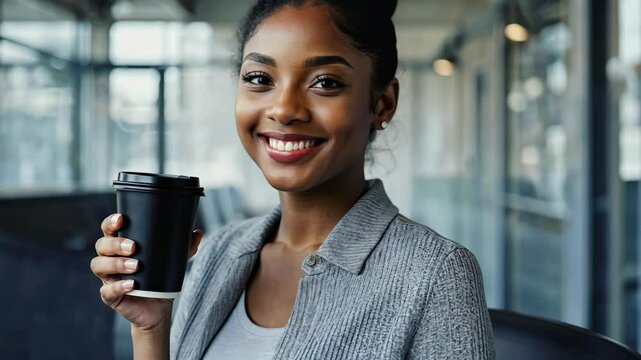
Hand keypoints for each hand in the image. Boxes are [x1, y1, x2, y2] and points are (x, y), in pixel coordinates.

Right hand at [90, 213, 202, 331]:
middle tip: (133, 246)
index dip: (110, 222)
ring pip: (99, 266)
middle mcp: (109, 259)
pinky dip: (118, 286)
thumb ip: (185, 247)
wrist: (158, 308)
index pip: (108, 229)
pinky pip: (107, 291)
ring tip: (136, 266)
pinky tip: (131, 284)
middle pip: (101, 246)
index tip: (121, 219)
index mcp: (120, 246)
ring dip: (116, 264)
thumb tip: (198, 232)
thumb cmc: (160, 278)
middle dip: (115, 244)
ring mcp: (108, 278)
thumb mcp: (173, 261)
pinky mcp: (110, 297)